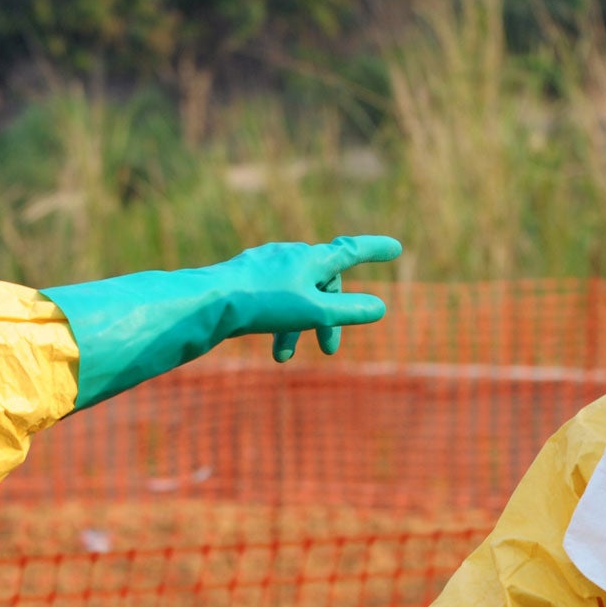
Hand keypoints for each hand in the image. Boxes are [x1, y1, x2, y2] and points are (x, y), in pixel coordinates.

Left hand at [211, 235, 403, 359]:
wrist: (209, 301)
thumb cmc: (263, 304)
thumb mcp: (313, 312)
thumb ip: (348, 312)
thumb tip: (381, 309)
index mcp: (312, 258)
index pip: (353, 251)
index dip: (376, 250)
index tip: (396, 248)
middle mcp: (292, 254)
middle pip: (323, 286)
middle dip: (328, 319)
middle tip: (329, 350)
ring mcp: (268, 263)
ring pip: (296, 295)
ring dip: (296, 328)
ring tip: (282, 358)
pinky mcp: (248, 275)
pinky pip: (273, 296)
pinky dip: (278, 319)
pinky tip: (265, 334)